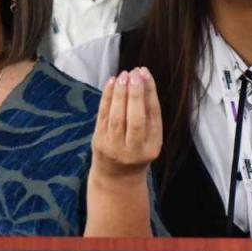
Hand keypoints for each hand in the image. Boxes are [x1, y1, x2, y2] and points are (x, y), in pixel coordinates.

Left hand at [91, 67, 161, 181]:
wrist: (116, 177)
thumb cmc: (137, 151)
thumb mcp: (150, 139)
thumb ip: (149, 115)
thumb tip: (143, 79)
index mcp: (152, 148)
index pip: (152, 117)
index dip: (149, 94)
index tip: (146, 74)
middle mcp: (134, 150)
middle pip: (135, 119)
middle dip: (135, 94)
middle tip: (135, 73)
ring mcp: (114, 147)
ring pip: (117, 117)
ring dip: (120, 94)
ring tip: (124, 75)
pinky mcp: (99, 142)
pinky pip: (103, 116)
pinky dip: (107, 98)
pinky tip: (112, 83)